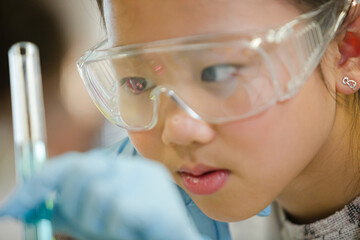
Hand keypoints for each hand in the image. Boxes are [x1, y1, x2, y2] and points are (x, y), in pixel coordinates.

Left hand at [0, 149, 203, 239]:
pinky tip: (131, 231)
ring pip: (96, 192)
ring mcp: (147, 180)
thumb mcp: (91, 221)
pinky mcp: (155, 200)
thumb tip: (21, 206)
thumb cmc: (132, 233)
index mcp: (118, 169)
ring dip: (94, 222)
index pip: (69, 163)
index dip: (36, 185)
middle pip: (80, 170)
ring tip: (114, 231)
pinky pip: (116, 210)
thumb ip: (62, 210)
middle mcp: (132, 168)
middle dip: (67, 203)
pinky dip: (114, 228)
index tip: (10, 208)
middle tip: (78, 227)